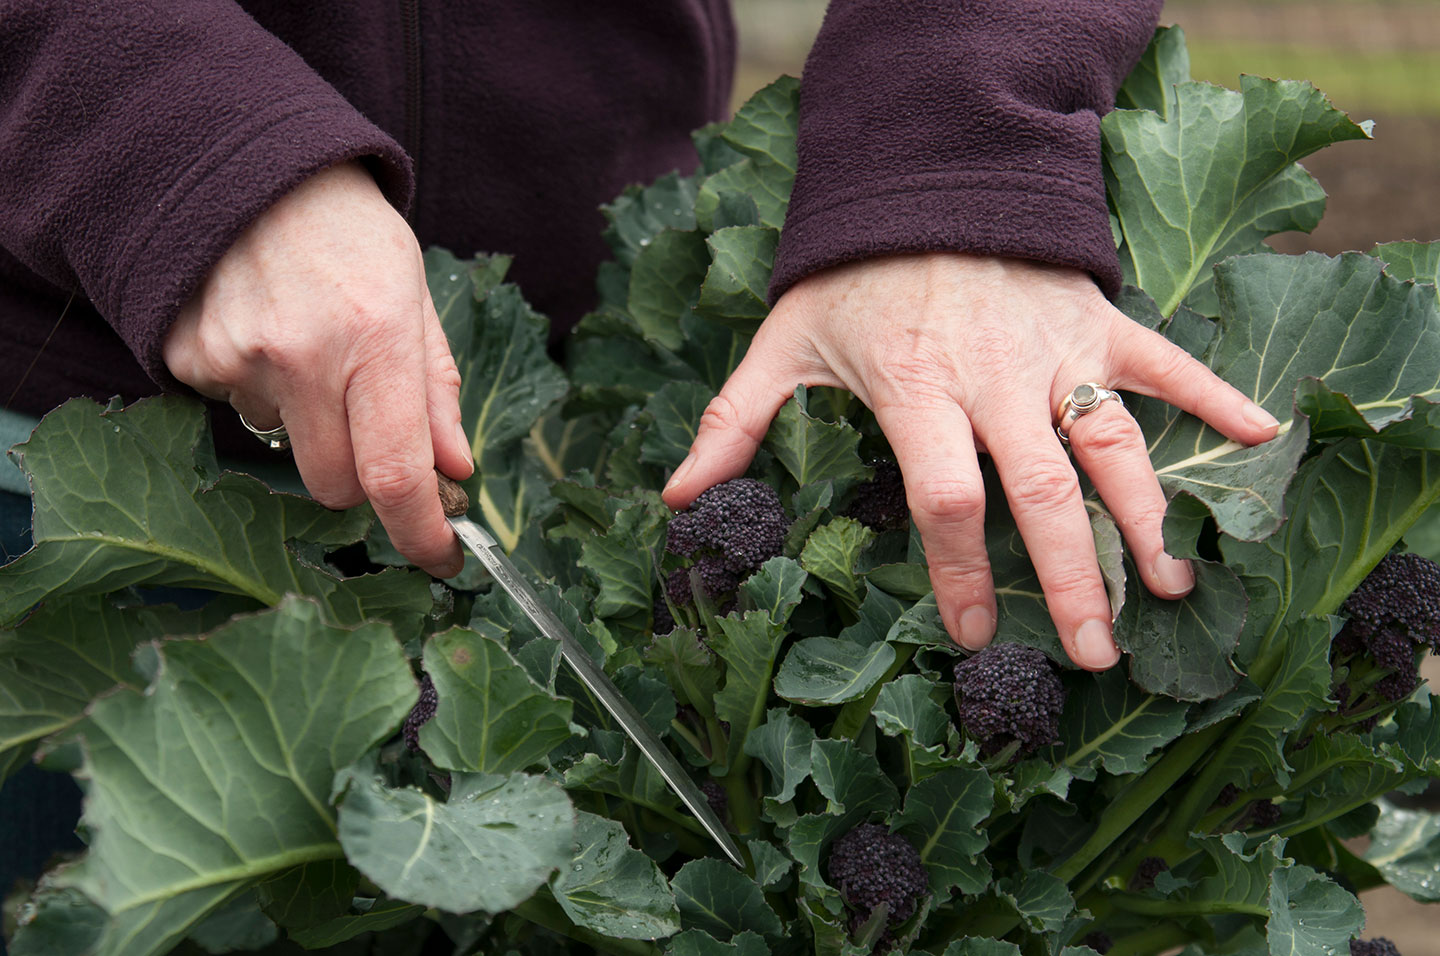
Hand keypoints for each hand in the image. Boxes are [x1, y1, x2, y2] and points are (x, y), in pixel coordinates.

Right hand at [162, 162, 471, 577]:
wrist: (246, 165)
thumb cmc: (349, 232)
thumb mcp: (415, 295)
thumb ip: (438, 390)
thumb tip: (458, 470)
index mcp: (375, 338)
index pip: (397, 473)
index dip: (422, 532)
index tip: (443, 558)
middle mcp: (303, 357)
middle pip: (336, 487)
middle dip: (363, 476)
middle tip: (369, 422)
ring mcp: (238, 360)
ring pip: (286, 447)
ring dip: (307, 420)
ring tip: (309, 344)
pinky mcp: (190, 359)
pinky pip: (238, 410)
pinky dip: (260, 389)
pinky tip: (267, 332)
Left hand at [661, 254, 1278, 670]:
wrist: (921, 174)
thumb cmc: (852, 273)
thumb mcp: (784, 343)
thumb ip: (735, 421)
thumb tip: (677, 497)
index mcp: (916, 390)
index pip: (947, 500)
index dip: (960, 575)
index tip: (975, 636)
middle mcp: (994, 378)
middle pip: (1042, 493)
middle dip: (1071, 580)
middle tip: (1097, 653)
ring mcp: (1054, 347)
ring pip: (1112, 444)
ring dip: (1145, 517)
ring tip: (1169, 587)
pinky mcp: (1095, 318)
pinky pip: (1163, 360)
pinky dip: (1214, 395)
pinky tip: (1263, 435)